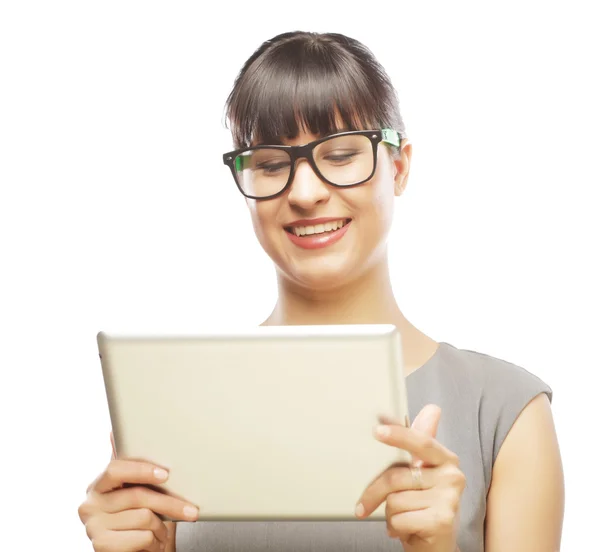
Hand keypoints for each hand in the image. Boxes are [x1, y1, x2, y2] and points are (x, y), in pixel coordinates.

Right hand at [78, 433, 199, 551]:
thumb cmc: (142, 521)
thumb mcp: (139, 490)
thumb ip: (130, 466)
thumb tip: (113, 432)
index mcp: (98, 485)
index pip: (115, 469)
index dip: (142, 470)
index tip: (166, 474)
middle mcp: (89, 505)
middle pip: (138, 495)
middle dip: (171, 504)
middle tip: (192, 511)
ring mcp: (92, 527)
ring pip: (144, 517)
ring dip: (162, 527)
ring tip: (163, 531)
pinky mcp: (101, 547)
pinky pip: (142, 537)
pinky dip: (155, 542)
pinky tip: (154, 544)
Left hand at [355, 405, 464, 551]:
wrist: (436, 547)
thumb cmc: (424, 506)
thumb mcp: (421, 473)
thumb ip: (421, 440)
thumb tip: (431, 409)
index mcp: (445, 459)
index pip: (420, 441)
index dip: (398, 434)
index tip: (377, 429)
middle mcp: (452, 475)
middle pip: (396, 475)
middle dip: (374, 492)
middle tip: (362, 504)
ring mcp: (450, 498)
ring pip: (394, 499)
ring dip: (389, 513)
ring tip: (401, 517)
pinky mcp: (442, 520)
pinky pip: (399, 518)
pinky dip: (394, 527)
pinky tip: (405, 529)